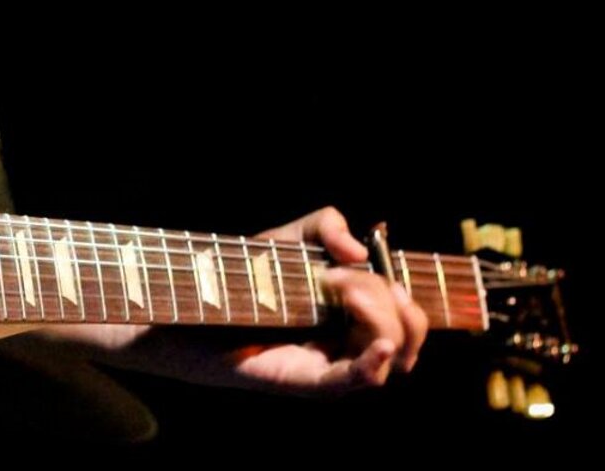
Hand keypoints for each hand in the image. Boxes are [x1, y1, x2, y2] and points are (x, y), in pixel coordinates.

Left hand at [233, 207, 428, 394]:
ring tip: (344, 291)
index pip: (404, 307)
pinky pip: (359, 381)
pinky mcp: (311, 380)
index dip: (393, 281)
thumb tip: (361, 250)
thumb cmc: (244, 274)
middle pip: (406, 332)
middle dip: (385, 296)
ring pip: (393, 357)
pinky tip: (382, 345)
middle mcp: (352, 342)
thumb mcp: (290, 237)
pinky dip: (375, 363)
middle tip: (340, 276)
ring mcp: (334, 364)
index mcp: (356, 313)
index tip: (357, 255)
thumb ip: (326, 224)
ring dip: (381, 319)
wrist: (198, 304)